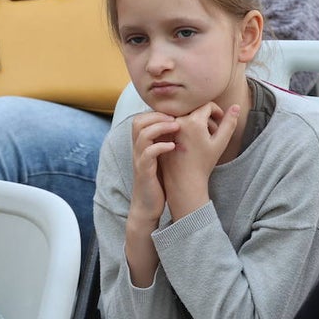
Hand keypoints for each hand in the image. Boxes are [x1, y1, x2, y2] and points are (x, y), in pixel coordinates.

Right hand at [127, 111, 179, 228]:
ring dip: (160, 127)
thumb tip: (180, 126)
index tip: (175, 115)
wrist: (148, 205)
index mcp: (142, 144)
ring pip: (142, 134)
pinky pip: (147, 154)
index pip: (142, 118)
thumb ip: (164, 142)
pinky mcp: (144, 172)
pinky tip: (173, 147)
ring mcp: (139, 160)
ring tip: (177, 127)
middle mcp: (138, 149)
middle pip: (137, 122)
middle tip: (176, 118)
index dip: (156, 113)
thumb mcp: (161, 158)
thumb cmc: (158, 180)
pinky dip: (160, 147)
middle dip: (157, 116)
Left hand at [162, 102, 241, 217]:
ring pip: (186, 116)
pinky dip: (185, 128)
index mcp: (193, 121)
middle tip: (213, 132)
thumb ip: (229, 123)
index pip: (207, 105)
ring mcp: (169, 127)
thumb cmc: (203, 163)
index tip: (220, 121)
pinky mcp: (164, 133)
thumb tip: (236, 106)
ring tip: (203, 138)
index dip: (217, 111)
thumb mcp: (220, 143)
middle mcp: (179, 121)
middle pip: (196, 110)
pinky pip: (176, 123)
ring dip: (197, 123)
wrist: (184, 181)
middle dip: (207, 118)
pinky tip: (191, 142)